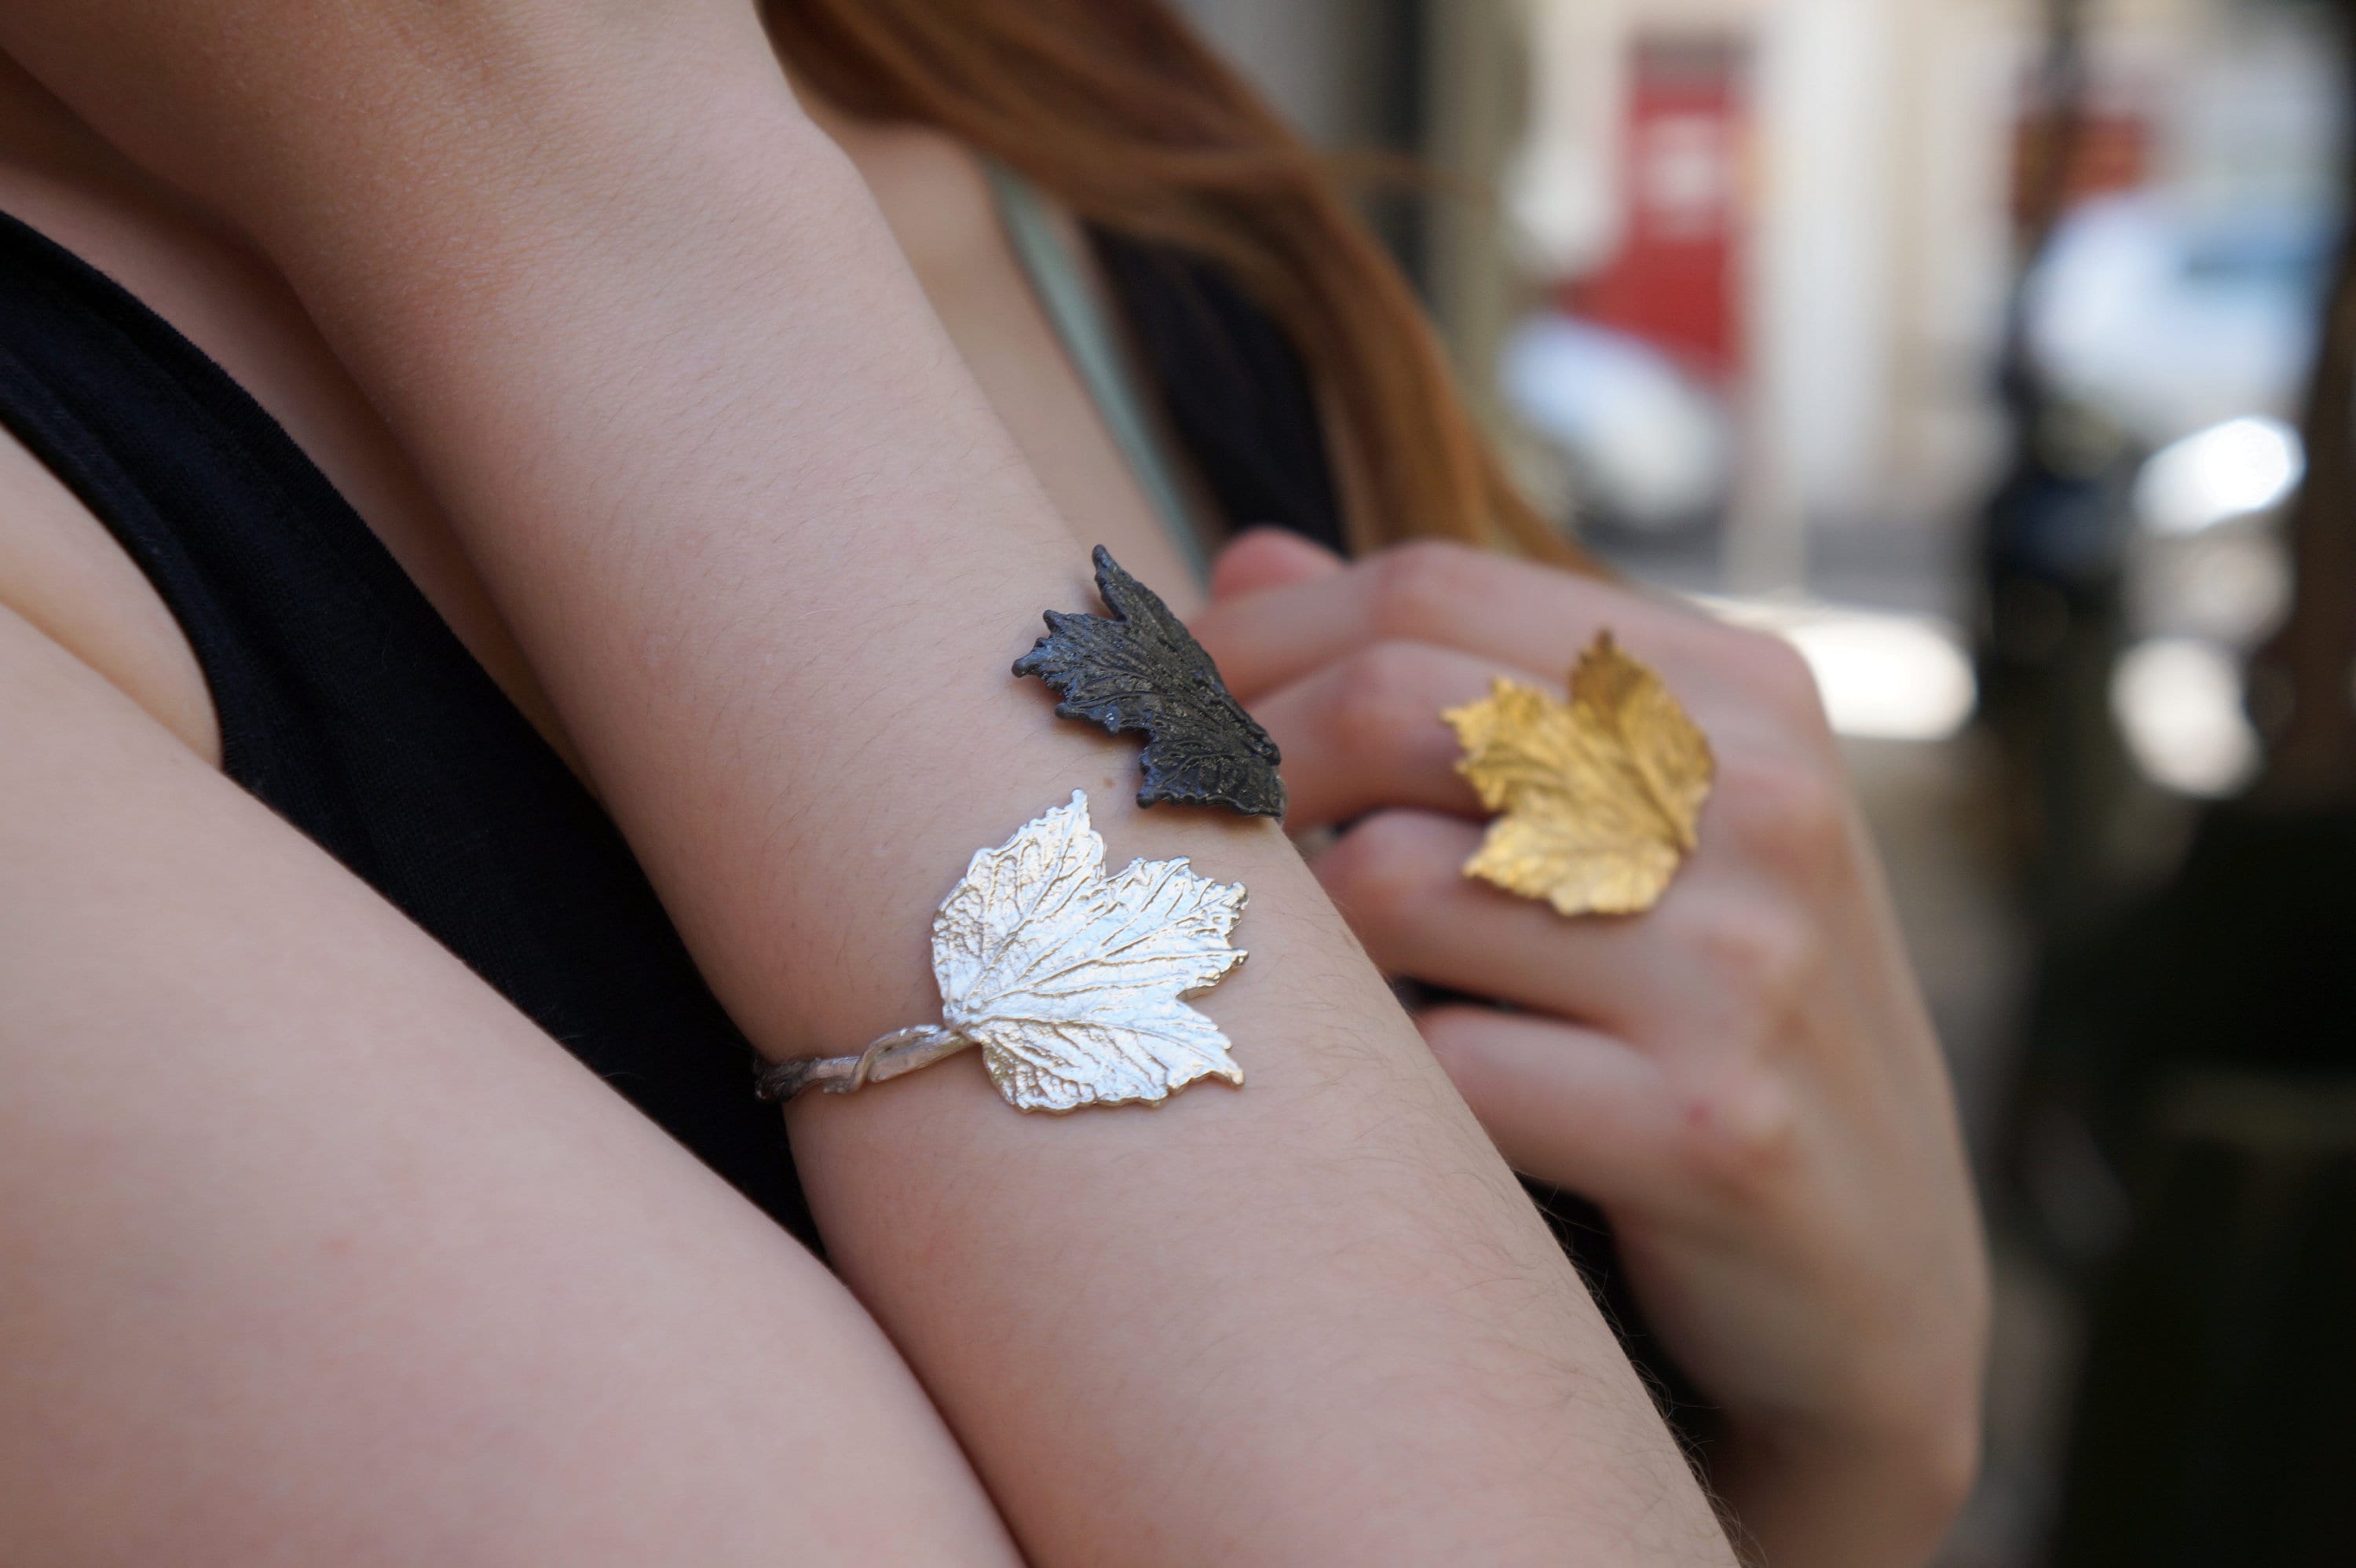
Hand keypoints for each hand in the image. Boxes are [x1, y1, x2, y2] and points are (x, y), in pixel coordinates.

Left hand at [1196, 531, 1989, 1565]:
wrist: (1869, 1307)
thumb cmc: (1701, 1039)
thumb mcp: (1622, 835)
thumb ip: (1452, 693)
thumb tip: (1248, 552)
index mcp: (1737, 696)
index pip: (1430, 592)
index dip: (1251, 641)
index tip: (1153, 712)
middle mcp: (1761, 799)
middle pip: (1398, 707)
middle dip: (1240, 769)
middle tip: (1161, 845)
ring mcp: (1748, 963)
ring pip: (1389, 884)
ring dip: (1307, 951)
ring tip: (1297, 999)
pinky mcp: (1712, 1127)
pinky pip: (1442, 1066)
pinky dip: (1381, 1095)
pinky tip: (1392, 1124)